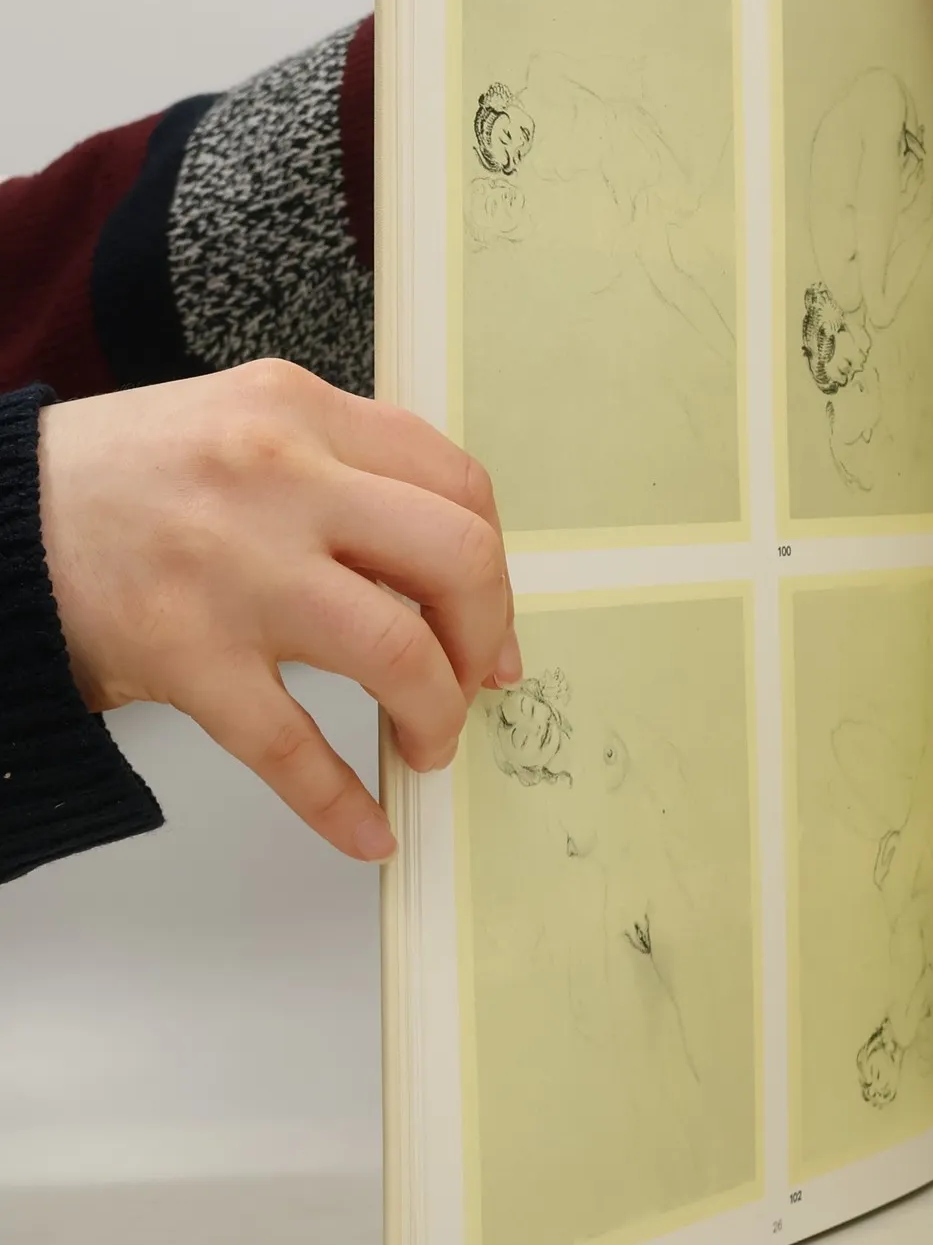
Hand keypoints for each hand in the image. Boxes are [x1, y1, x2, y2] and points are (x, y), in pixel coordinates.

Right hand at [37, 361, 518, 862]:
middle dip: (485, 637)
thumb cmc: (125, 479)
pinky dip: (342, 803)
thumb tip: (449, 573)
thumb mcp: (246, 425)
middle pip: (456, 560)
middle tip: (476, 682)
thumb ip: (345, 471)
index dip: (496, 567)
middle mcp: (280, 478)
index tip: (491, 622)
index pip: (458, 486)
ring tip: (428, 743)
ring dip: (436, 715)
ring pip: (397, 652)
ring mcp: (234, 567)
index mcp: (303, 413)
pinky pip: (292, 745)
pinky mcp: (183, 651)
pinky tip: (368, 831)